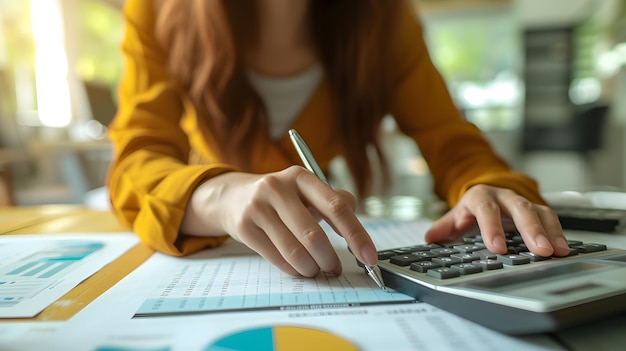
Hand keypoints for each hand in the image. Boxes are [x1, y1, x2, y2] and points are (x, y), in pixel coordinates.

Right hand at [182, 166, 377, 276]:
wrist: (232, 197)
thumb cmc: (280, 198)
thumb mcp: (304, 190)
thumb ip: (334, 202)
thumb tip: (357, 231)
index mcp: (300, 177)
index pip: (337, 207)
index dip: (356, 235)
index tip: (368, 256)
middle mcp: (278, 188)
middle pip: (314, 236)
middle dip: (329, 260)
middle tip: (334, 269)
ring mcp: (258, 207)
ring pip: (295, 252)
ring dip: (311, 268)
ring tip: (316, 270)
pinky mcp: (244, 227)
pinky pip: (277, 259)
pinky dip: (293, 270)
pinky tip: (298, 268)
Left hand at [424, 184, 569, 256]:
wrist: (487, 191)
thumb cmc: (472, 208)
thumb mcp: (456, 216)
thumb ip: (444, 227)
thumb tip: (430, 238)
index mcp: (480, 196)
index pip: (486, 210)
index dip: (492, 228)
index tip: (497, 247)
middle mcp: (504, 196)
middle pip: (519, 209)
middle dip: (530, 229)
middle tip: (539, 250)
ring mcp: (523, 202)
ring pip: (539, 212)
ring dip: (549, 232)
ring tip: (556, 252)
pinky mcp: (538, 209)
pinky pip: (551, 218)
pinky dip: (558, 233)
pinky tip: (564, 249)